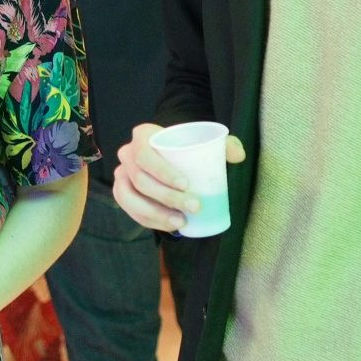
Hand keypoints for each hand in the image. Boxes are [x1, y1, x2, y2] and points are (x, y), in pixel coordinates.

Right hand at [112, 122, 245, 231]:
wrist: (170, 155)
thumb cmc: (187, 148)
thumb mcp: (206, 142)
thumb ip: (226, 145)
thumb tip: (238, 156)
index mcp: (142, 135)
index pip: (145, 154)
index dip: (162, 171)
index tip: (187, 185)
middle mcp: (127, 153)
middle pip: (141, 179)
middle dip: (167, 197)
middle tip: (194, 206)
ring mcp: (121, 174)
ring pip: (130, 197)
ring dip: (155, 213)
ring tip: (181, 222)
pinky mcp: (121, 192)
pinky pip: (129, 209)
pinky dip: (148, 220)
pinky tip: (169, 225)